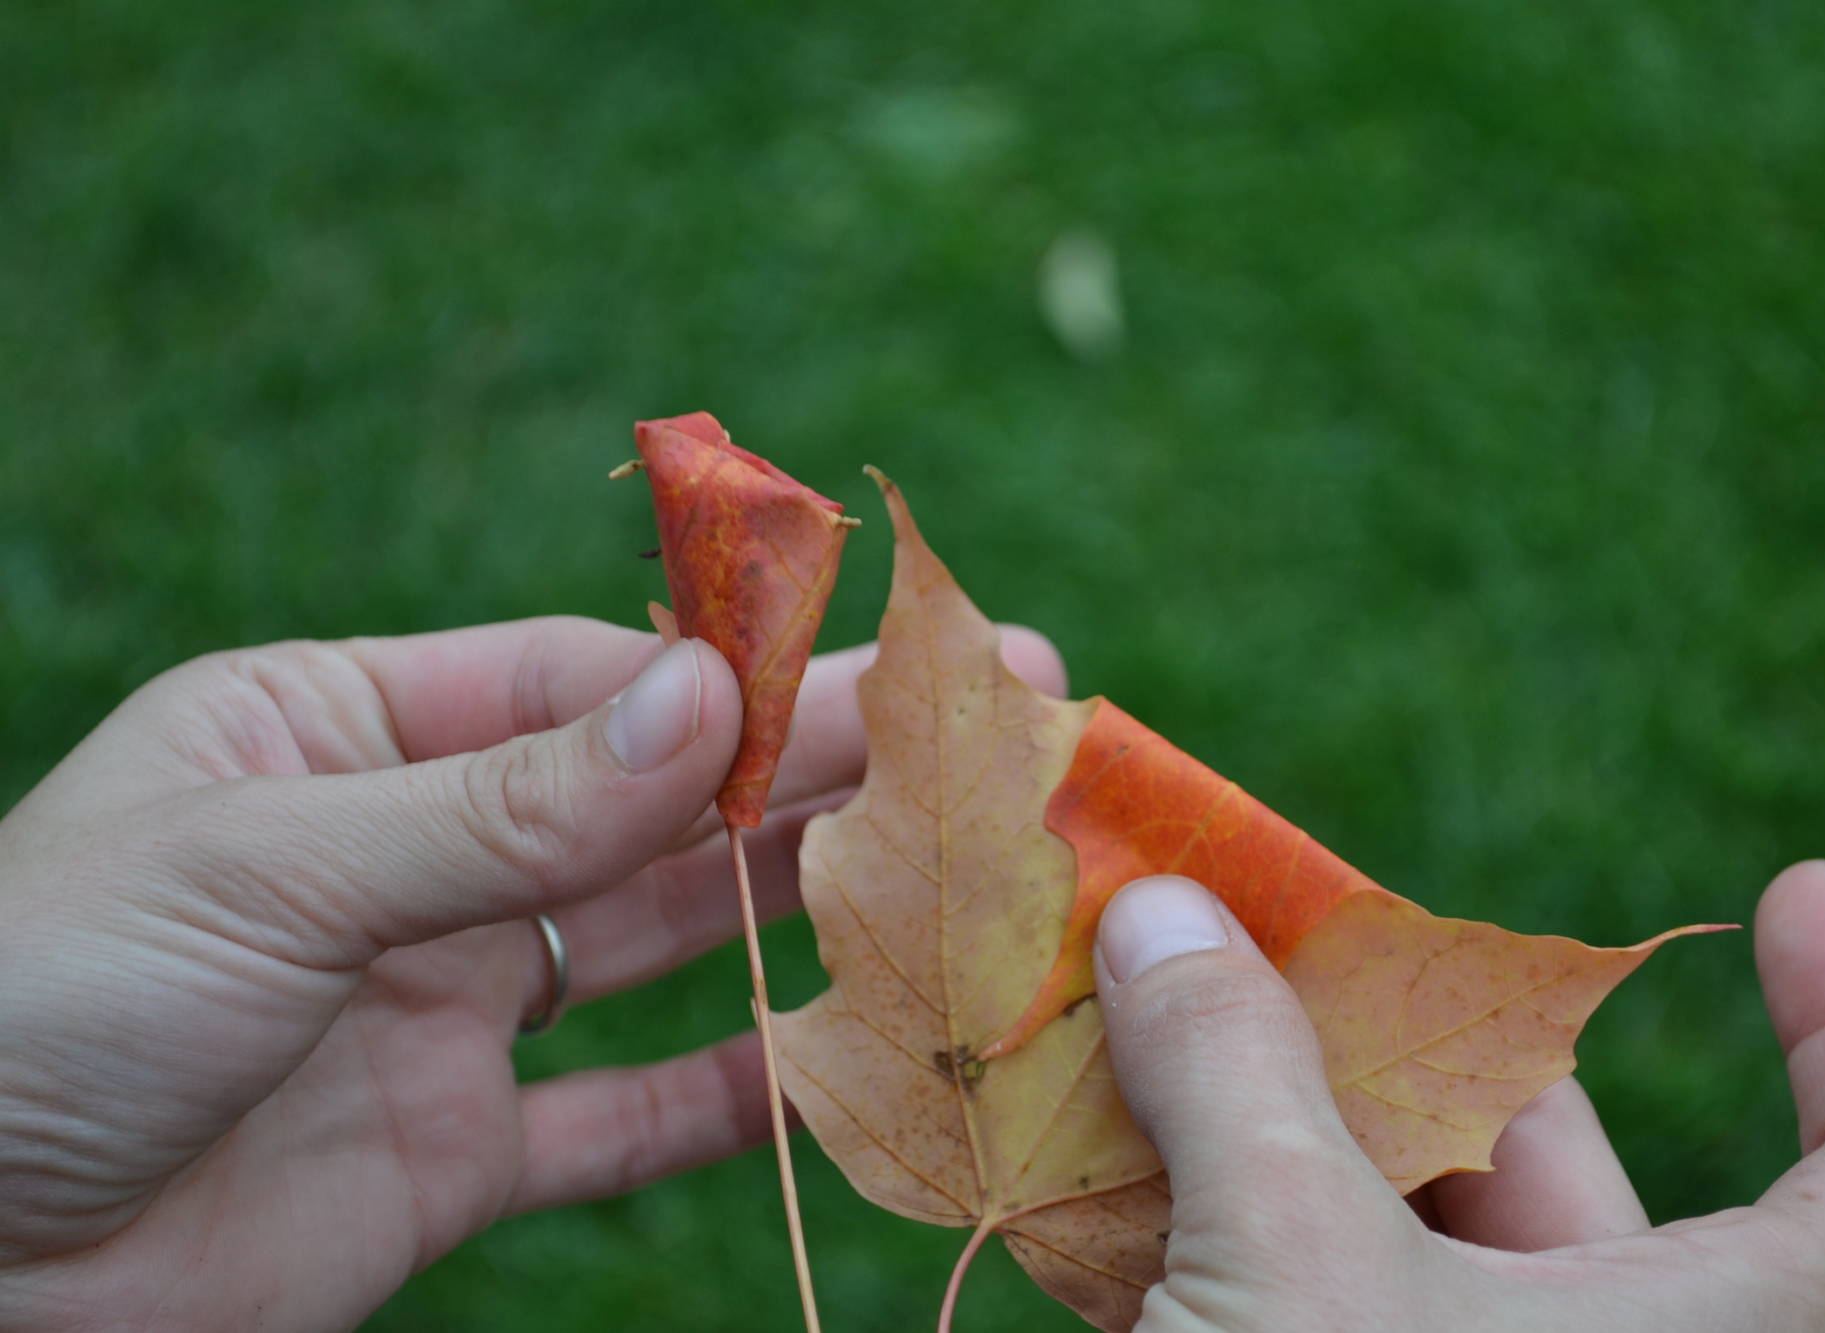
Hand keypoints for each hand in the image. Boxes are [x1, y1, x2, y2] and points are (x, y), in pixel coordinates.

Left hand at [0, 615, 1062, 1331]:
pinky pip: (621, 1119)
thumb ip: (503, 804)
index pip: (584, 677)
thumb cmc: (42, 1003)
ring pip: (655, 945)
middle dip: (811, 768)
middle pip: (650, 800)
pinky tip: (839, 1069)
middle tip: (984, 724)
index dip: (738, 674)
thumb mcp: (271, 867)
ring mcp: (440, 1007)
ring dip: (794, 913)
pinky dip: (730, 1099)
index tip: (887, 662)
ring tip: (945, 877)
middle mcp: (413, 855)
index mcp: (345, 730)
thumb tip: (711, 703)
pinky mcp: (453, 1157)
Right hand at [1093, 864, 1824, 1331]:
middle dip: (1402, 1018)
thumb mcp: (1296, 1279)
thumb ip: (1236, 1074)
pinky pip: (1287, 1276)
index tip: (1789, 891)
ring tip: (1149, 985)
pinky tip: (1090, 1122)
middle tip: (1267, 911)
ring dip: (1266, 1097)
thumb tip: (1168, 913)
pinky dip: (1206, 1196)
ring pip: (1388, 1206)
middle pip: (1544, 1140)